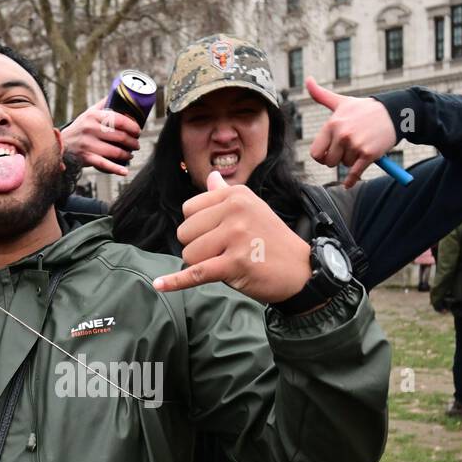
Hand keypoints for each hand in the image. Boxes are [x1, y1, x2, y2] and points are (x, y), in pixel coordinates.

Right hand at [61, 97, 140, 174]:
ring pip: (115, 151)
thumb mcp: (88, 113)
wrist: (60, 143)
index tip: (138, 130)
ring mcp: (89, 144)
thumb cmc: (79, 128)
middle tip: (136, 143)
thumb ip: (103, 104)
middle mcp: (91, 129)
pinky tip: (125, 171)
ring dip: (127, 154)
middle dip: (133, 141)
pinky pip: (105, 164)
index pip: (119, 119)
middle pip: (120, 136)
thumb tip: (118, 91)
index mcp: (93, 116)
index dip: (132, 126)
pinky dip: (116, 169)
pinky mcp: (87, 158)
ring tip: (131, 153)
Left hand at [153, 172, 311, 302]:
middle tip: (223, 252)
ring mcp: (235, 237)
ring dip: (201, 265)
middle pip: (185, 232)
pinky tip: (160, 285)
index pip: (189, 209)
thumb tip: (211, 176)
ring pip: (189, 254)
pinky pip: (195, 273)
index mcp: (236, 195)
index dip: (196, 227)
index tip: (216, 235)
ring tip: (226, 263)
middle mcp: (235, 211)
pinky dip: (176, 282)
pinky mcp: (235, 264)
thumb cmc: (272, 240)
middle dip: (196, 247)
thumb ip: (226, 194)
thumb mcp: (252, 209)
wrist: (301, 270)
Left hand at [307, 77, 397, 189]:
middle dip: (339, 159)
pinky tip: (349, 184)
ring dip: (351, 161)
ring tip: (361, 147)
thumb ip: (321, 95)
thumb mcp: (341, 102)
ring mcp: (355, 145)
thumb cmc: (364, 109)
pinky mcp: (368, 154)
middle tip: (349, 149)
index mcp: (332, 124)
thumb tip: (307, 79)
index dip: (322, 156)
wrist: (393, 112)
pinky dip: (351, 180)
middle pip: (330, 162)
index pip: (316, 153)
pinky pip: (354, 174)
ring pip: (344, 166)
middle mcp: (342, 135)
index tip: (329, 154)